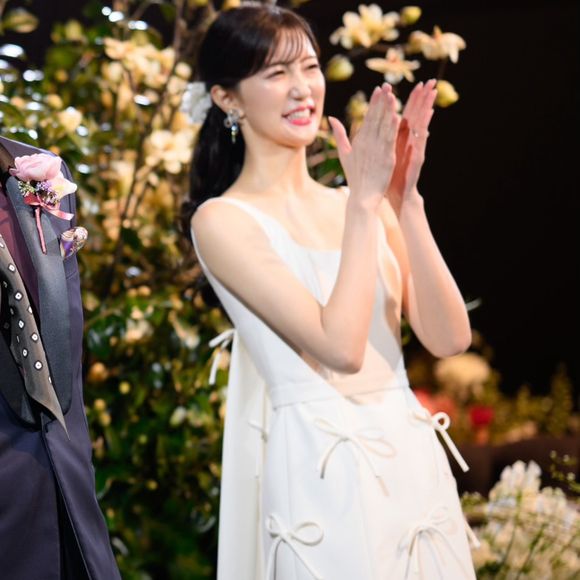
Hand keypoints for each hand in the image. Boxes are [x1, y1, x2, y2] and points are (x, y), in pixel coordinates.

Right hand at [329, 84, 399, 209]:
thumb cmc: (355, 177)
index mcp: (359, 141)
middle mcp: (368, 143)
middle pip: (376, 118)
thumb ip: (340, 135)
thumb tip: (331, 118)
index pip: (368, 117)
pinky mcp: (386, 158)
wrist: (362, 196)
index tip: (379, 89)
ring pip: (383, 126)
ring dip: (388, 110)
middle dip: (381, 101)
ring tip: (393, 95)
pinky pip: (390, 140)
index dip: (374, 102)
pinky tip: (397, 116)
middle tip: (387, 85)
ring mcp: (377, 150)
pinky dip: (393, 128)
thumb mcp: (344, 154)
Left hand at [387, 80, 436, 214]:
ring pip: (421, 124)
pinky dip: (424, 128)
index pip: (405, 114)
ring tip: (432, 93)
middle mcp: (409, 140)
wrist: (396, 194)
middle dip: (422, 98)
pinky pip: (421, 141)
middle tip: (429, 81)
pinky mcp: (417, 157)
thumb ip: (378, 138)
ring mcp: (414, 147)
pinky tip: (428, 118)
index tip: (413, 83)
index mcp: (398, 137)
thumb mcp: (381, 153)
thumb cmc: (388, 175)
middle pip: (416, 115)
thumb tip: (371, 126)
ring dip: (427, 108)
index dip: (408, 99)